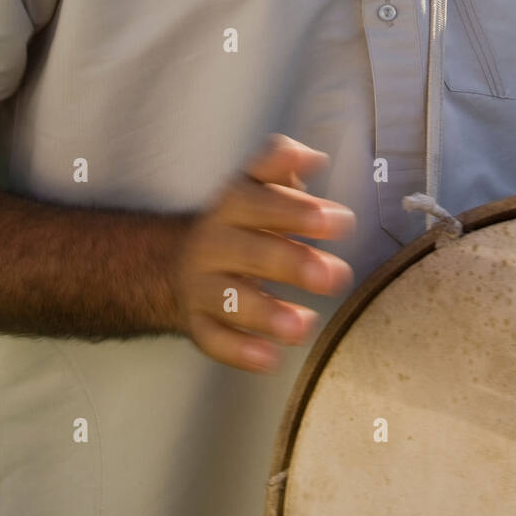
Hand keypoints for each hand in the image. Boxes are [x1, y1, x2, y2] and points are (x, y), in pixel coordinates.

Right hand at [175, 134, 354, 370]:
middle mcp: (213, 242)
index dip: (297, 210)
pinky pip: (213, 339)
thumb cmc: (240, 222)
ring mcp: (202, 285)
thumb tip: (312, 156)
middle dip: (292, 264)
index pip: (260, 201)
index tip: (340, 221)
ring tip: (304, 325)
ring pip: (230, 299)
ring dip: (266, 313)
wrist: (174, 264)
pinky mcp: (197, 323)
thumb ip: (281, 165)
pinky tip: (269, 358)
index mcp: (232, 204)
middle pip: (250, 252)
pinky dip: (239, 351)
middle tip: (335, 276)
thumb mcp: (254, 185)